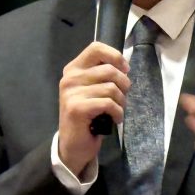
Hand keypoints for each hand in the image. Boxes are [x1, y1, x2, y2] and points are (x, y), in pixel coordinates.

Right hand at [58, 42, 129, 175]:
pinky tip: (115, 119)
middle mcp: (69, 78)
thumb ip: (103, 75)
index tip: (124, 70)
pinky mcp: (76, 108)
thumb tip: (124, 66)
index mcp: (73, 69)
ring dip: (121, 101)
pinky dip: (118, 113)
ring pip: (111, 88)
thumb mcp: (93, 90)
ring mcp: (71, 93)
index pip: (96, 48)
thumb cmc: (88, 116)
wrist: (73, 145)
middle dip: (124, 85)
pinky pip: (108, 103)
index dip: (115, 56)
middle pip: (109, 70)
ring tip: (117, 110)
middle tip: (121, 98)